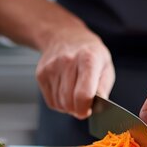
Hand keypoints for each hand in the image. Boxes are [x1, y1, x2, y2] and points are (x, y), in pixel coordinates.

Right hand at [0, 0, 115, 119]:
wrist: (66, 36)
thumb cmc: (90, 55)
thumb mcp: (106, 67)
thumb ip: (103, 88)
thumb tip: (96, 107)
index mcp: (88, 59)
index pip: (83, 94)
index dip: (85, 109)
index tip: (88, 110)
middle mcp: (67, 61)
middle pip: (69, 101)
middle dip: (78, 109)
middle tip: (84, 105)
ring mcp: (51, 67)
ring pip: (59, 103)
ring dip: (69, 107)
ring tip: (75, 95)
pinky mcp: (41, 74)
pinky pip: (51, 101)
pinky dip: (60, 103)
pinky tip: (66, 92)